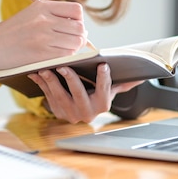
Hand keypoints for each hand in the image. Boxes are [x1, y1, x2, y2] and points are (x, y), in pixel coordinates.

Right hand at [0, 0, 89, 69]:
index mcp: (42, 6)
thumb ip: (53, 16)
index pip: (76, 11)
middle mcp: (44, 20)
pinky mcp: (41, 54)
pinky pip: (66, 56)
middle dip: (79, 37)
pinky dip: (66, 58)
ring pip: (76, 43)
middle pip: (79, 28)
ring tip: (63, 51)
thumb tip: (81, 29)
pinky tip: (57, 58)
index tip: (72, 28)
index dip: (78, 21)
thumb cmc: (10, 32)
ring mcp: (43, 37)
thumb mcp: (30, 14)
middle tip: (71, 42)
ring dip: (73, 49)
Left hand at [28, 63, 143, 123]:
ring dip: (51, 82)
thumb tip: (142, 76)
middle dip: (71, 80)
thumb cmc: (96, 94)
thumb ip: (124, 83)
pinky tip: (35, 72)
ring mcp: (70, 113)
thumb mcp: (111, 90)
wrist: (80, 110)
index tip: (103, 64)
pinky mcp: (56, 111)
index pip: (105, 91)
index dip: (104, 79)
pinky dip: (41, 84)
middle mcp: (87, 113)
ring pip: (59, 96)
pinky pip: (47, 96)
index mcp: (102, 105)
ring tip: (45, 68)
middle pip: (78, 95)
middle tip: (64, 66)